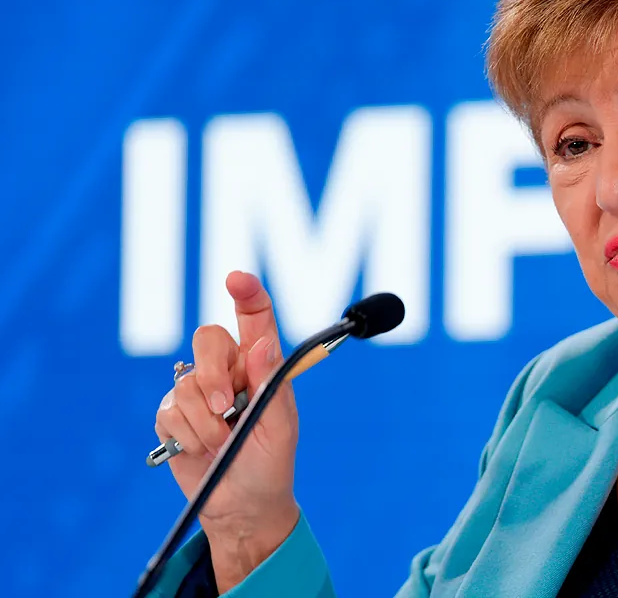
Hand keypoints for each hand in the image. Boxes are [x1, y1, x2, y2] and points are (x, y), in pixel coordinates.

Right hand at [153, 271, 299, 588]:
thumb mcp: (279, 427)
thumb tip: (261, 342)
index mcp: (262, 365)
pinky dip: (188, 434)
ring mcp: (198, 391)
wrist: (241, 505)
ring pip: (186, 382)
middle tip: (226, 404)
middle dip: (213, 371)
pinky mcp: (174, 414)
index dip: (248, 294)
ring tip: (223, 442)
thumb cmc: (269, 463)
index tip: (237, 279)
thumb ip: (269, 384)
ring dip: (205, 420)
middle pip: (208, 339)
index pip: (255, 318)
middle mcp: (230, 370)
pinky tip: (202, 449)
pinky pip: (169, 410)